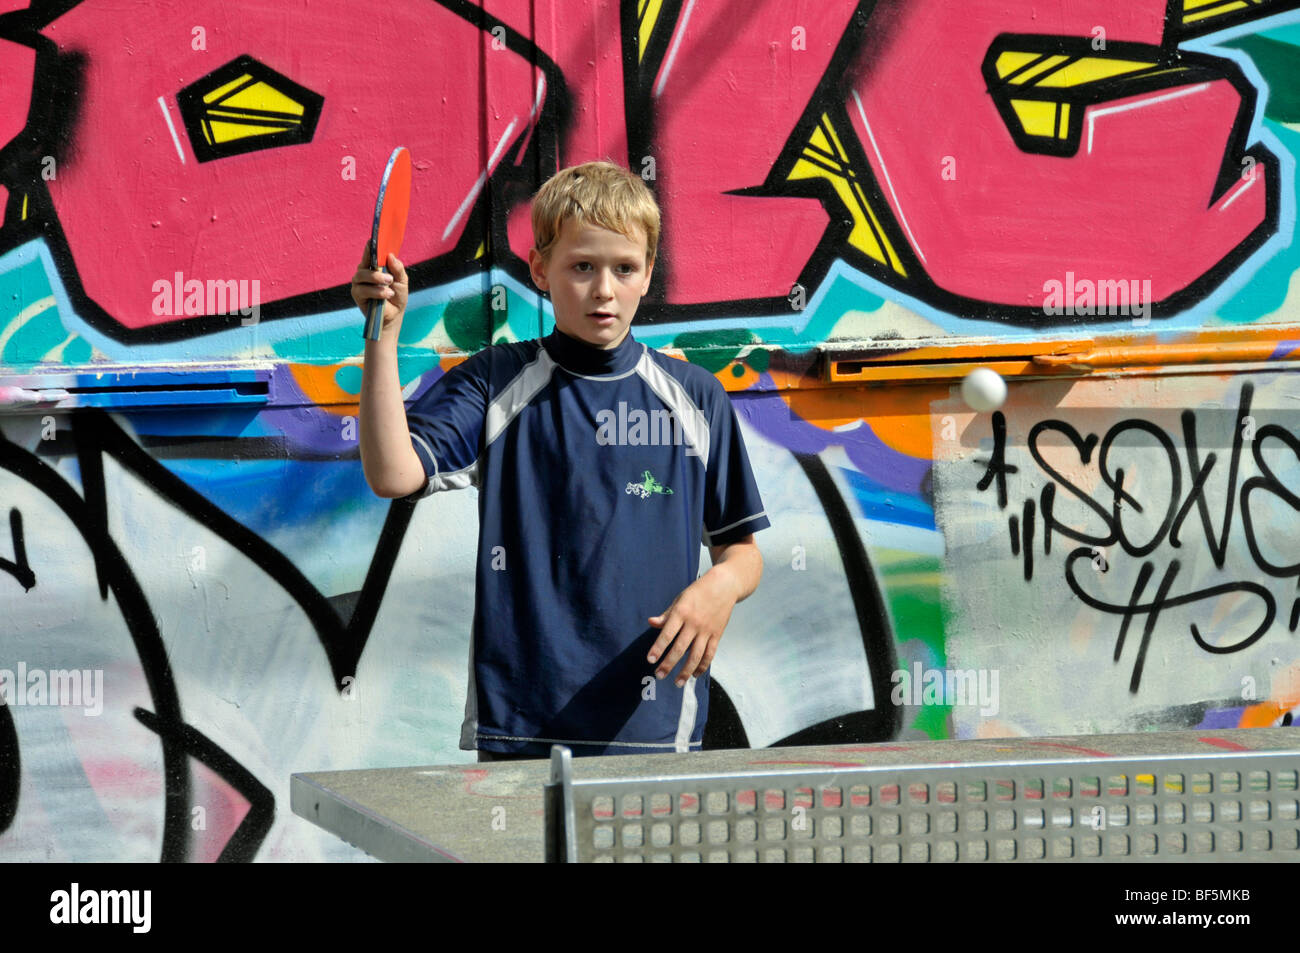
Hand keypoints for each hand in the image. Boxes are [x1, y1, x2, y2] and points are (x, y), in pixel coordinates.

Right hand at [350, 243, 407, 339]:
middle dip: (376, 270)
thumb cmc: (397, 296)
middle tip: (390, 278)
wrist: (394, 316)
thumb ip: (397, 268)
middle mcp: (364, 272)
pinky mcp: (357, 295)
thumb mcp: (402, 281)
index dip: (370, 247)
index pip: (370, 253)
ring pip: (361, 276)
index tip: (372, 240)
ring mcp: (359, 283)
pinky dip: (375, 292)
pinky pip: (362, 290)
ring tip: (389, 290)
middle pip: (364, 264)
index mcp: (374, 266)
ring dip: (376, 281)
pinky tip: (386, 295)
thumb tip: (390, 256)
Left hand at [646, 570, 739, 686]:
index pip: (667, 634)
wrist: (724, 585)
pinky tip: (694, 675)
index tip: (650, 660)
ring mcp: (707, 630)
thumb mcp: (680, 599)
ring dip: (685, 671)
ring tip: (677, 683)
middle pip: (680, 648)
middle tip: (659, 676)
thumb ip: (666, 615)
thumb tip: (651, 623)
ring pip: (695, 655)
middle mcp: (694, 623)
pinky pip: (709, 654)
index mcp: (681, 612)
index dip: (658, 648)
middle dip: (668, 664)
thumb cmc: (698, 592)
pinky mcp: (717, 635)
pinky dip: (702, 666)